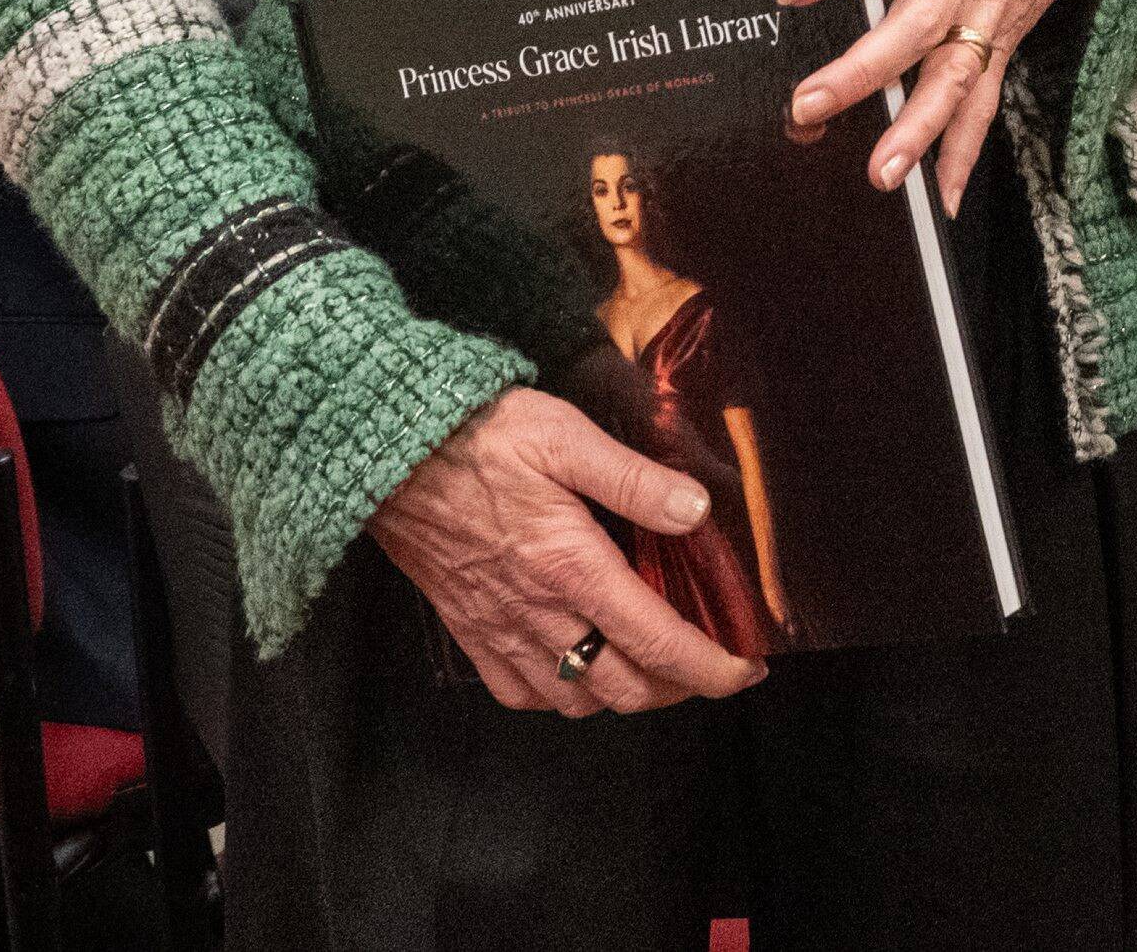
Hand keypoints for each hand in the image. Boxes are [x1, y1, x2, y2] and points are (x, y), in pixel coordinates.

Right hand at [370, 388, 759, 713]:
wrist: (388, 454)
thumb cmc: (481, 437)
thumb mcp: (568, 437)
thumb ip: (635, 480)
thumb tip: (698, 512)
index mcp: (571, 568)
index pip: (657, 643)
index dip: (711, 669)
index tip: (748, 672)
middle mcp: (537, 613)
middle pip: (623, 688)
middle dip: (678, 688)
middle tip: (710, 663)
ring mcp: (499, 629)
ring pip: (575, 700)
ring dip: (622, 693)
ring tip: (654, 662)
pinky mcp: (469, 631)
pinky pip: (520, 693)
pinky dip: (561, 695)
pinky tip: (579, 665)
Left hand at [777, 0, 1108, 210]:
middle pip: (916, 22)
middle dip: (865, 70)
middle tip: (810, 103)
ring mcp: (986, 13)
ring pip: (953, 75)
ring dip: (918, 129)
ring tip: (881, 172)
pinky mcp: (1002, 45)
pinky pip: (983, 104)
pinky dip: (964, 154)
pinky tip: (943, 197)